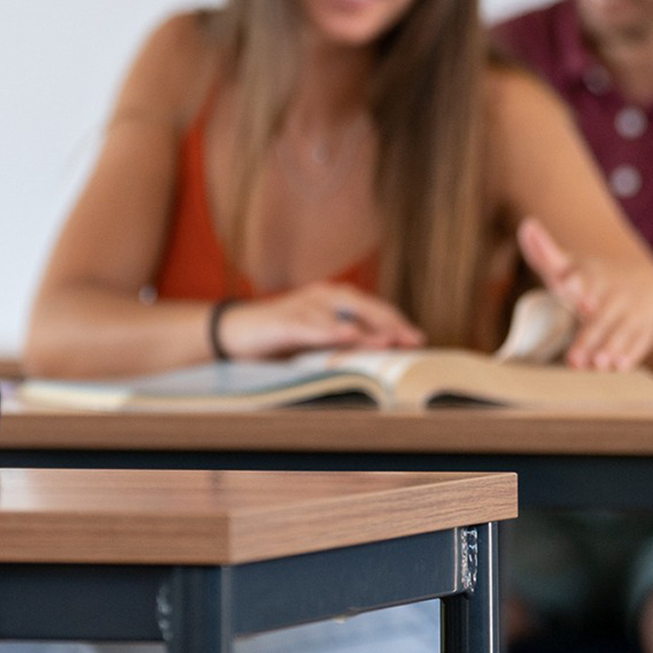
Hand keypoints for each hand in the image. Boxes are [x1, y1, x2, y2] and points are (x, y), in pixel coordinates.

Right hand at [213, 282, 422, 360]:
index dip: (395, 322)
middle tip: (411, 341)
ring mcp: (301, 306)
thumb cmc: (280, 338)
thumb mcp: (318, 342)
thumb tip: (381, 356)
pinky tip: (346, 336)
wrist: (234, 332)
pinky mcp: (282, 321)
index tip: (417, 340)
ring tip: (388, 341)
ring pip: (339, 315)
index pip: (372, 308)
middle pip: (363, 306)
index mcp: (333, 299)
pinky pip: (309, 325)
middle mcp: (321, 296)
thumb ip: (345, 343)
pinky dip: (329, 330)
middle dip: (389, 324)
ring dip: (365, 329)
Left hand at [517, 218, 652, 371]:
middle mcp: (616, 292)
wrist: (644, 281)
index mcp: (594, 274)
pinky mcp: (646, 327)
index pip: (585, 278)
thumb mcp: (570, 263)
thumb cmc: (591, 276)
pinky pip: (640, 341)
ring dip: (610, 348)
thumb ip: (545, 253)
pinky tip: (618, 367)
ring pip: (622, 331)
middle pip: (601, 317)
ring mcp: (634, 310)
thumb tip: (527, 224)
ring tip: (596, 366)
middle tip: (572, 360)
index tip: (575, 295)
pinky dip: (630, 354)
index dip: (579, 286)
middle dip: (588, 337)